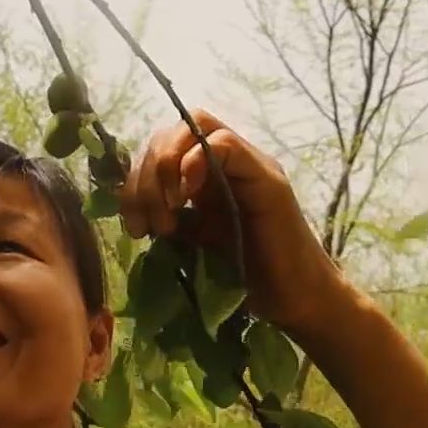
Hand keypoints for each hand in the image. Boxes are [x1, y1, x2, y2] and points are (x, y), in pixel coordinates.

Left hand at [117, 109, 347, 336]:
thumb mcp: (192, 242)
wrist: (293, 301)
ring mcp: (249, 164)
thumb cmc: (246, 276)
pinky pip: (227, 144)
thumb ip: (170, 217)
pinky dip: (197, 161)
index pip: (161, 146)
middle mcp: (227, 162)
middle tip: (148, 223)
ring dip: (166, 166)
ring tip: (167, 216)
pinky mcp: (267, 178)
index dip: (137, 178)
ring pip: (196, 126)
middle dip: (146, 174)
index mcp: (205, 174)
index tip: (135, 225)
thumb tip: (134, 209)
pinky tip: (185, 197)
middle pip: (172, 132)